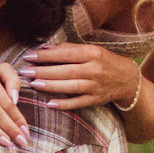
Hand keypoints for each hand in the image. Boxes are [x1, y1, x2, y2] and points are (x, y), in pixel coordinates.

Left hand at [19, 44, 141, 110]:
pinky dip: (64, 104)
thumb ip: (70, 49)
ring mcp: (96, 86)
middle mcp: (95, 69)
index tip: (29, 56)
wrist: (127, 79)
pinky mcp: (96, 100)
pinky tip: (49, 104)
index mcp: (93, 53)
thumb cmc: (105, 61)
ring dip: (51, 86)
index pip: (65, 54)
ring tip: (34, 84)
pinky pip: (78, 103)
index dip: (46, 55)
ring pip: (70, 87)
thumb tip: (45, 48)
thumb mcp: (92, 50)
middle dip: (44, 71)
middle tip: (25, 71)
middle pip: (66, 71)